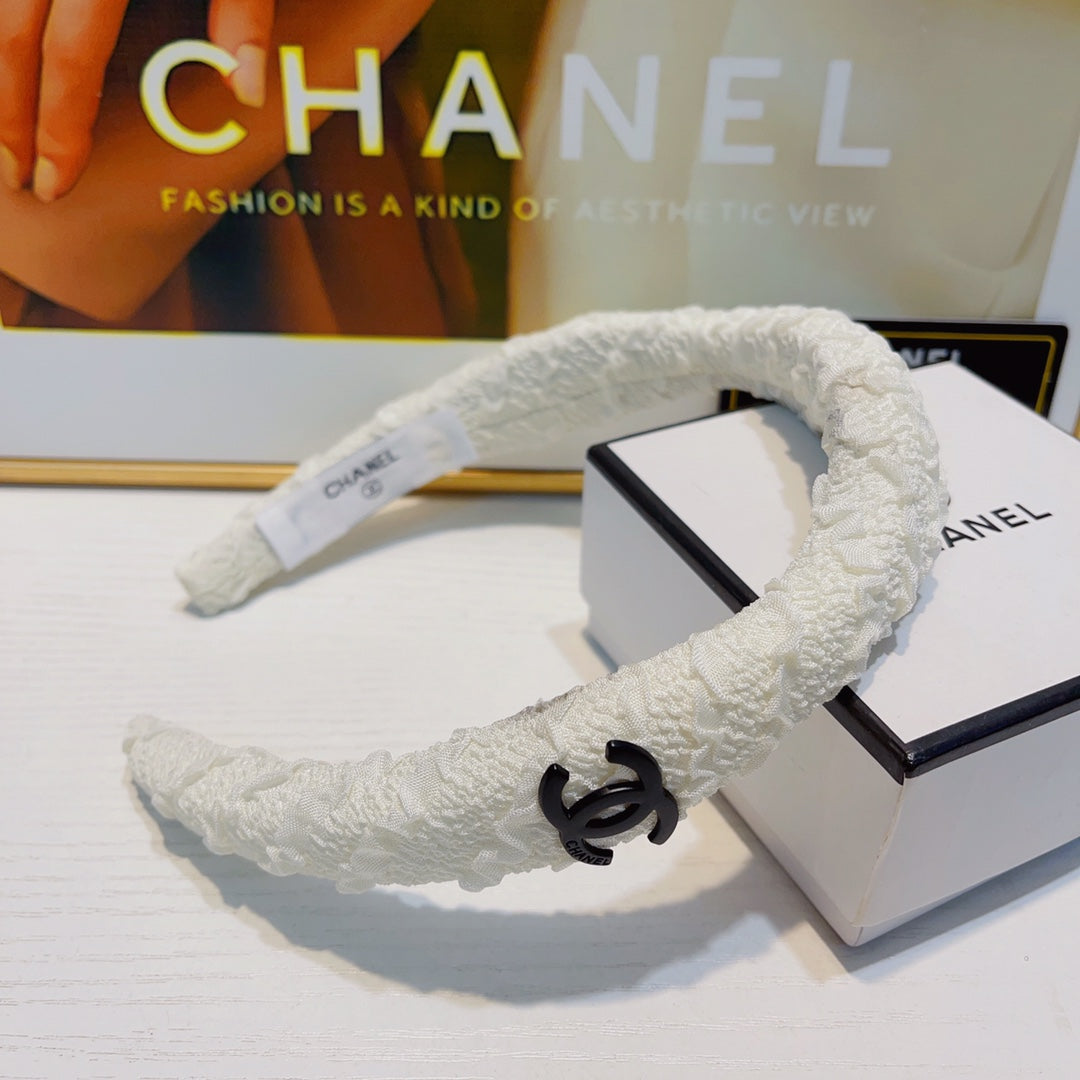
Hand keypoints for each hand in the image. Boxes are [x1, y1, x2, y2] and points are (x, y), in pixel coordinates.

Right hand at [0, 0, 275, 202]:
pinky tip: (10, 72)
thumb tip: (248, 90)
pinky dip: (4, 29)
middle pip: (13, 34)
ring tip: (6, 135)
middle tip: (14, 178)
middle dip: (9, 113)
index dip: (59, 125)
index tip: (53, 185)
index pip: (71, 55)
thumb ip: (243, 13)